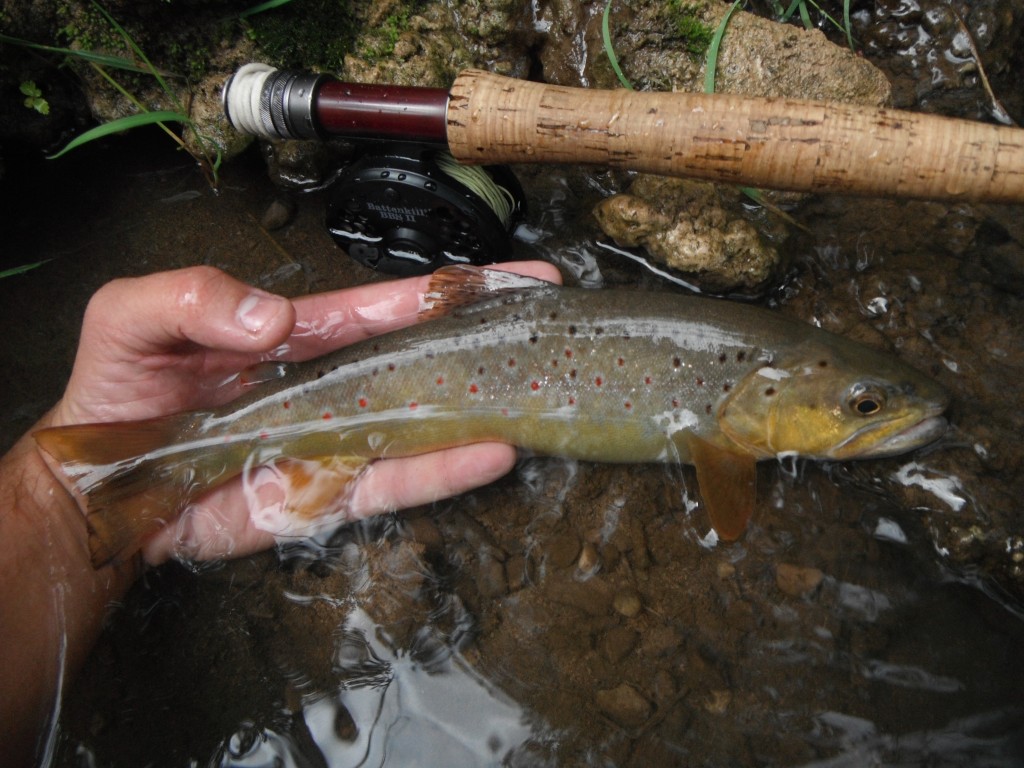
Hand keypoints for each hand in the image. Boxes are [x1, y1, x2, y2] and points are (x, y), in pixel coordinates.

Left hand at [49, 262, 561, 564]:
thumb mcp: (135, 318)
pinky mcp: (327, 495)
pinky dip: (441, 472)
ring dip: (479, 411)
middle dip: (483, 342)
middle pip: (422, 362)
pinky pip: (393, 484)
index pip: (385, 308)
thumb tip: (275, 320)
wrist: (102, 488)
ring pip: (423, 424)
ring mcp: (336, 442)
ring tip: (536, 396)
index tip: (505, 275)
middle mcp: (333, 387)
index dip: (444, 292)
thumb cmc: (119, 392)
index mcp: (299, 336)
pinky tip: (489, 455)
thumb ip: (197, 297)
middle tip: (546, 327)